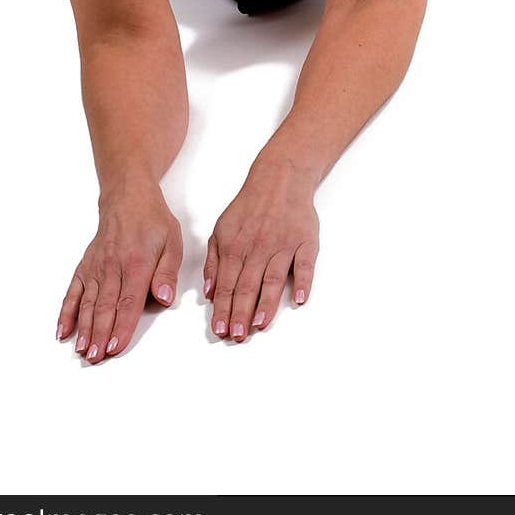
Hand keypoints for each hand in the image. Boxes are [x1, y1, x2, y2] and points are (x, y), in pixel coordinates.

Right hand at [56, 183, 182, 362]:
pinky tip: (63, 331)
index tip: (115, 348)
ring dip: (84, 328)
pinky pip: (73, 291)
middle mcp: (112, 266)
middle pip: (105, 306)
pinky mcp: (85, 266)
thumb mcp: (172, 241)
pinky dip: (66, 312)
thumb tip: (163, 297)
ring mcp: (96, 267)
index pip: (128, 301)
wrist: (127, 197)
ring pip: (88, 302)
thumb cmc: (153, 221)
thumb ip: (167, 272)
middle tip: (95, 358)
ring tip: (82, 351)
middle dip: (100, 335)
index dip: (121, 327)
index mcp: (136, 263)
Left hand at [204, 159, 319, 341]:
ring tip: (259, 324)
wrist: (279, 179)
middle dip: (241, 313)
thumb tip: (209, 291)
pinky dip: (302, 281)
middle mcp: (258, 247)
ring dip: (266, 303)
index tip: (221, 329)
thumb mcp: (221, 229)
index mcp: (235, 246)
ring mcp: (283, 245)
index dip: (223, 308)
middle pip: (247, 285)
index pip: (227, 284)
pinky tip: (299, 299)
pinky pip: (304, 264)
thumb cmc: (249, 207)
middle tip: (237, 335)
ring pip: (272, 278)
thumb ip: (213, 261)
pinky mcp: (305, 241)